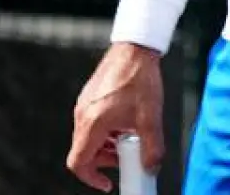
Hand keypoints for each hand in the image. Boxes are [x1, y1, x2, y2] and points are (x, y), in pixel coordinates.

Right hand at [66, 42, 164, 190]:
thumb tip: (151, 168)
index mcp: (92, 123)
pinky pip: (92, 122)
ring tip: (131, 136)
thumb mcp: (150, 117)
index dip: (91, 178)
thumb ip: (151, 147)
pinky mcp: (89, 97)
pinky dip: (106, 130)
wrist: (135, 48)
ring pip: (89, 137)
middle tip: (127, 156)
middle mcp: (82, 115)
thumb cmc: (140, 79)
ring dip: (107, 145)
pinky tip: (126, 121)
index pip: (78, 163)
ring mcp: (83, 105)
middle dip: (106, 160)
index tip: (108, 183)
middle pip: (84, 151)